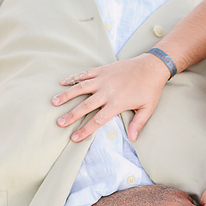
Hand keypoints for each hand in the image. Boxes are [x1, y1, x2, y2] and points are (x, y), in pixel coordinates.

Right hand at [54, 53, 169, 141]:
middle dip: (71, 115)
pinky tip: (62, 82)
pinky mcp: (102, 70)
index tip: (74, 137)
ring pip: (80, 88)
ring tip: (54, 102)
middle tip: (59, 123)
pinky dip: (73, 78)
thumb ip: (138, 124)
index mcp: (117, 103)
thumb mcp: (147, 109)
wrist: (151, 66)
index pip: (97, 120)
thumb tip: (133, 138)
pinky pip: (84, 74)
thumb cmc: (150, 89)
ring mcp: (103, 79)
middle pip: (85, 106)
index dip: (85, 130)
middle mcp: (107, 91)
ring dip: (66, 95)